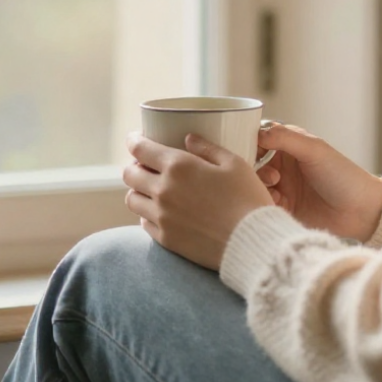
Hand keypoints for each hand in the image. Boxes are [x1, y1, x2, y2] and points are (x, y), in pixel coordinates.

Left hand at [123, 132, 274, 269]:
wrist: (252, 243)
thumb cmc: (248, 199)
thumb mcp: (235, 164)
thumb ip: (208, 148)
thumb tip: (188, 138)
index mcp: (179, 166)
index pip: (140, 149)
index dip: (134, 141)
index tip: (135, 139)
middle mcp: (163, 190)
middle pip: (129, 174)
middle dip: (134, 166)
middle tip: (145, 166)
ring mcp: (162, 217)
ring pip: (132, 200)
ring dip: (138, 191)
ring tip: (151, 190)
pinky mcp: (166, 239)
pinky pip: (144, 222)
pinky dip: (147, 214)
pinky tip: (161, 212)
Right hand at [254, 123, 381, 242]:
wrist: (361, 212)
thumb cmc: (343, 176)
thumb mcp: (314, 149)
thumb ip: (284, 137)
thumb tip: (258, 132)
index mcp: (290, 146)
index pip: (259, 139)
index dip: (250, 144)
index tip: (248, 151)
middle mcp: (284, 165)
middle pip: (253, 163)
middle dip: (254, 168)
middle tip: (272, 176)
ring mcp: (283, 187)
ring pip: (256, 184)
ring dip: (260, 185)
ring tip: (276, 187)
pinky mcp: (284, 209)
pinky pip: (264, 203)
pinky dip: (266, 201)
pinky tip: (279, 202)